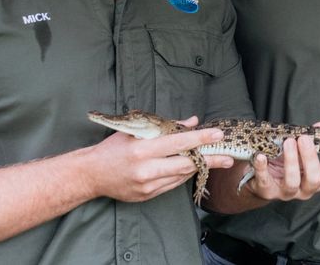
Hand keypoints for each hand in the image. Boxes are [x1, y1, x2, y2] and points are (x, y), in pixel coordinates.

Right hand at [84, 116, 232, 202]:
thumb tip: (192, 122)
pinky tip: (189, 168)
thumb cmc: (113, 148)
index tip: (217, 135)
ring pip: (181, 175)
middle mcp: (145, 169)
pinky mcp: (147, 196)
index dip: (200, 139)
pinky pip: (172, 185)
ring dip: (197, 167)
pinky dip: (182, 175)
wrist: (91, 174)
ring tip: (213, 160)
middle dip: (209, 159)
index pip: (178, 142)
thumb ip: (166, 127)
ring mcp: (146, 185)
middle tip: (228, 156)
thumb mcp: (136, 131)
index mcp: (142, 149)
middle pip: (185, 164)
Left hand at [244, 123, 319, 201]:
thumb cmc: (285, 163)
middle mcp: (304, 189)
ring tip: (288, 142)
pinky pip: (265, 181)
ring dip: (291, 161)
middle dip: (310, 158)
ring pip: (292, 182)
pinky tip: (261, 156)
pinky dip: (262, 168)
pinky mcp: (267, 191)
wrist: (261, 181)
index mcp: (316, 179)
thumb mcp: (300, 151)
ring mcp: (286, 192)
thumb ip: (312, 138)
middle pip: (313, 179)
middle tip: (304, 139)